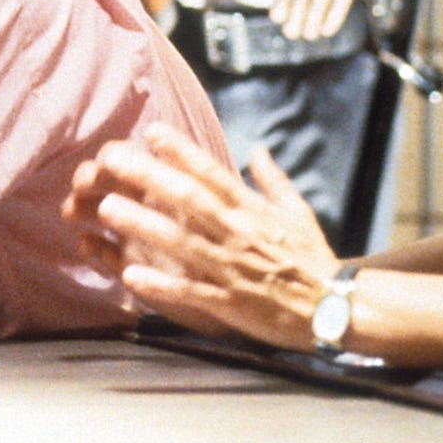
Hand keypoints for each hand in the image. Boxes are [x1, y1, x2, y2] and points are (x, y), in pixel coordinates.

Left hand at [64, 123, 339, 347]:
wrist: (338, 310)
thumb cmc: (312, 258)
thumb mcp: (298, 213)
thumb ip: (273, 180)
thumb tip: (257, 148)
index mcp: (252, 211)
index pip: (214, 174)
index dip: (183, 152)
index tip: (152, 132)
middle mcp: (239, 234)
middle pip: (188, 200)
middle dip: (147, 177)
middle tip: (108, 159)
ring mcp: (233, 269)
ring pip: (181, 243)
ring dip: (142, 225)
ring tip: (105, 208)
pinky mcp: (230, 304)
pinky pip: (191, 292)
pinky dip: (162, 284)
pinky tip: (130, 274)